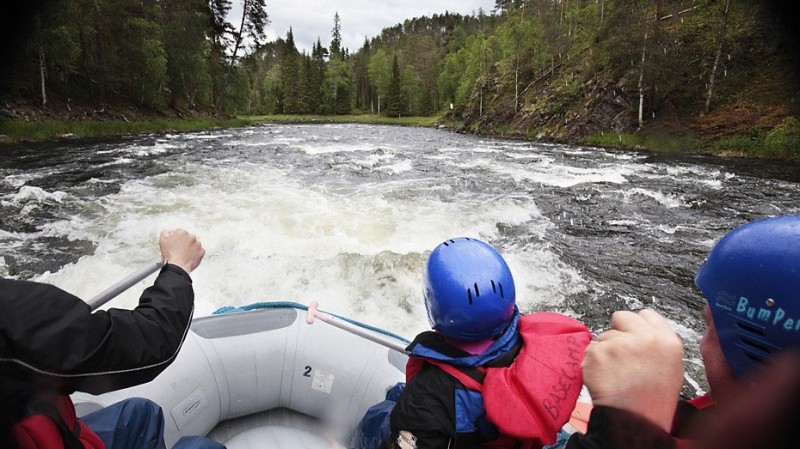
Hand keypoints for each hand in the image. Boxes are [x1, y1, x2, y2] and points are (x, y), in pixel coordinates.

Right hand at [159, 228, 204, 273]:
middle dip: (184, 242)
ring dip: (190, 248)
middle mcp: (191, 236)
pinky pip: (199, 251)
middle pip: (188, 238)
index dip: (176, 239)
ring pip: (194, 244)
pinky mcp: (202, 251)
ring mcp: (198, 244)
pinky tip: (189, 257)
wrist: (177, 267)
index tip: (175, 244)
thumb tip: (170, 231)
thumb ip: (166, 232)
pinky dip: (195, 253)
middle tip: (179, 250)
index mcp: (182, 232)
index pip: (180, 233)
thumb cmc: (170, 255)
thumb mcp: (162, 240)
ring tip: (184, 254)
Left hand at [582, 309, 683, 431]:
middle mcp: (645, 338)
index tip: (632, 336)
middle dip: (618, 331)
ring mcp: (620, 344)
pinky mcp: (598, 352)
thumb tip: (639, 330)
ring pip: (604, 335)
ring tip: (616, 374)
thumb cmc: (652, 401)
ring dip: (605, 350)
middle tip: (620, 354)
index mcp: (667, 341)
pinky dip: (593, 362)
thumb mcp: (670, 368)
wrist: (634, 422)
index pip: (647, 315)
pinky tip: (604, 378)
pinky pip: (591, 349)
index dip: (636, 325)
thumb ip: (657, 344)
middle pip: (622, 317)